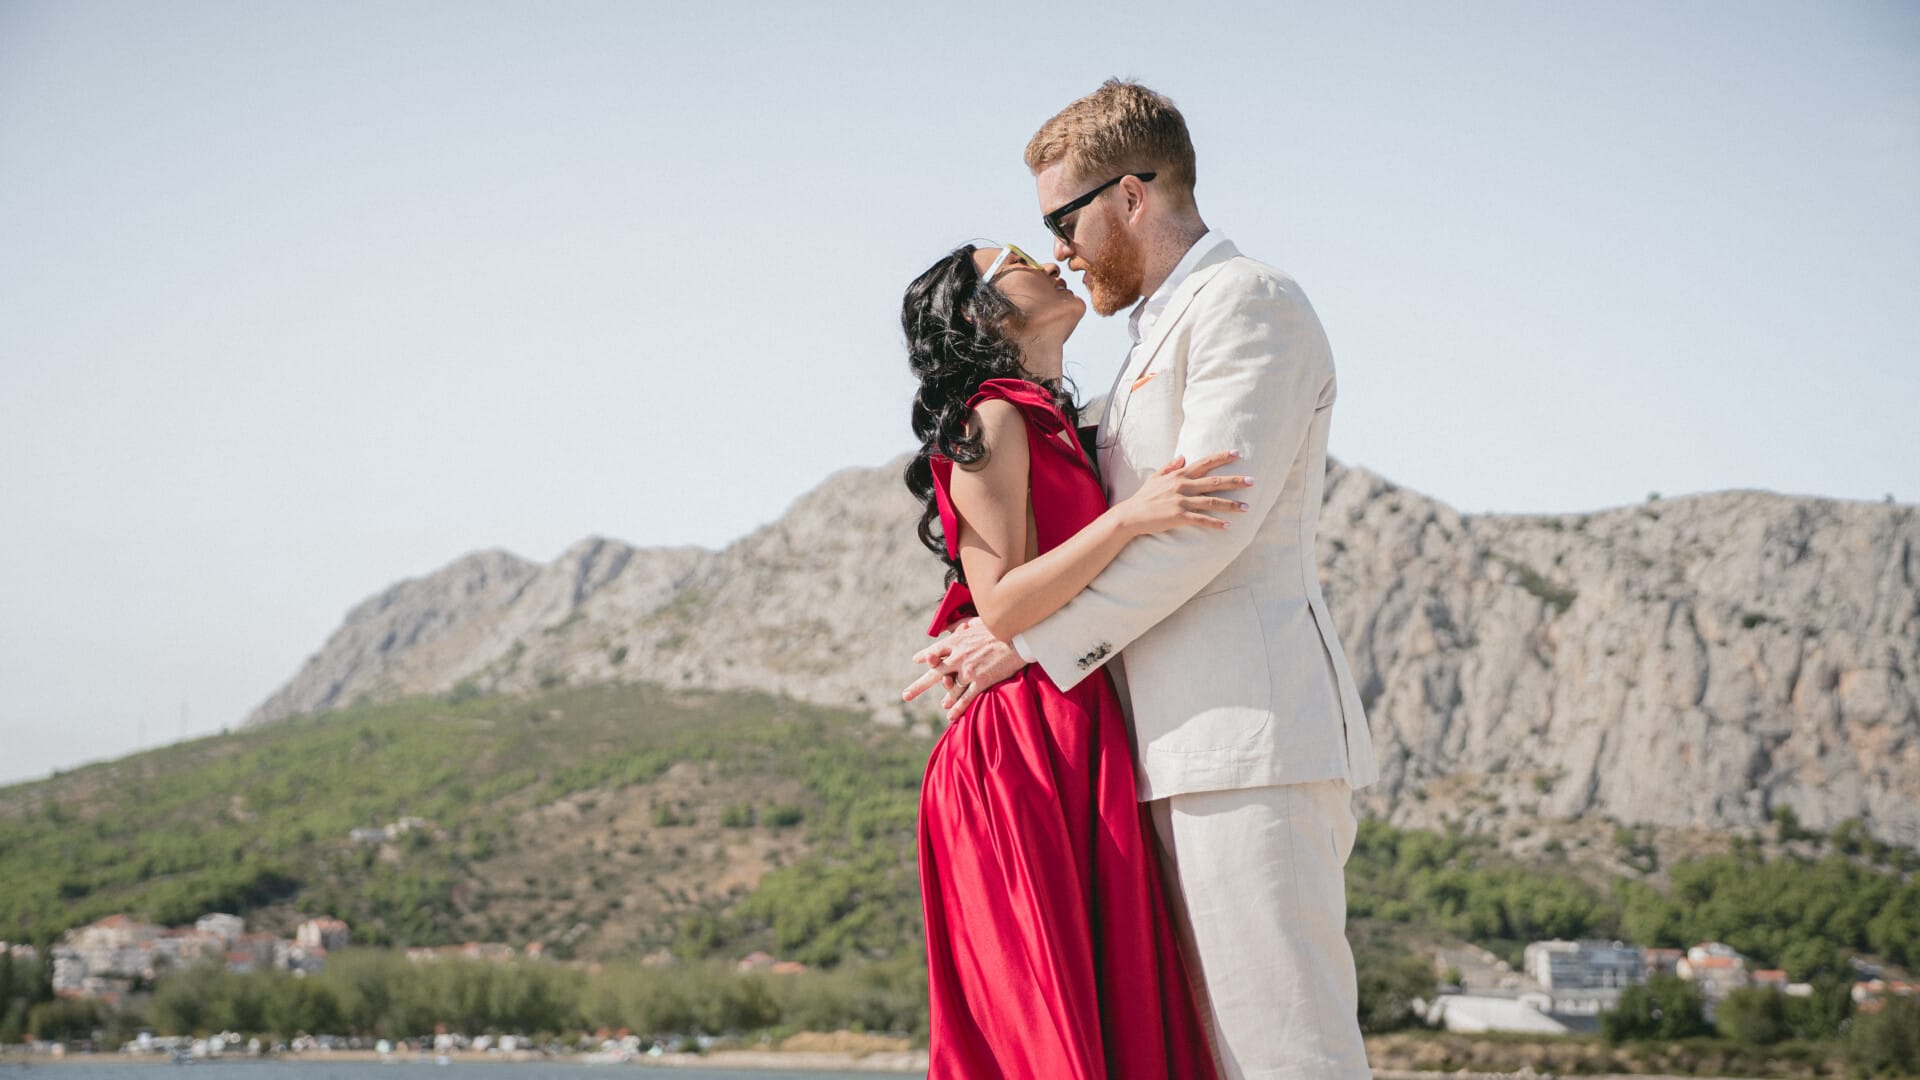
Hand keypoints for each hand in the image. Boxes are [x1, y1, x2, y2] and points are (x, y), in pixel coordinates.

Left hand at [902, 618, 1026, 721]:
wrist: (1017, 636)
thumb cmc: (999, 626)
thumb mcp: (977, 622)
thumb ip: (963, 627)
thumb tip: (957, 627)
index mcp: (956, 642)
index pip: (935, 651)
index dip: (925, 656)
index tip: (917, 660)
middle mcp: (958, 657)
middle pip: (934, 673)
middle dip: (918, 686)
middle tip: (905, 696)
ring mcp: (968, 670)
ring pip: (951, 688)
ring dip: (946, 698)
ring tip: (943, 705)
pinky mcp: (981, 680)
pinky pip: (966, 697)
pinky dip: (957, 708)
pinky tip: (950, 716)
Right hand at [1112, 450, 1252, 536]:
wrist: (1131, 515)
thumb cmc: (1143, 497)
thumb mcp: (1155, 478)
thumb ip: (1170, 467)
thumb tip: (1183, 456)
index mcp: (1179, 475)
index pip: (1204, 463)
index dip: (1222, 457)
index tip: (1237, 453)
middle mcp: (1182, 485)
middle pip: (1214, 481)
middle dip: (1236, 481)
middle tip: (1253, 481)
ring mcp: (1181, 501)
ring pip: (1212, 502)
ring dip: (1231, 505)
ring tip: (1247, 507)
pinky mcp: (1178, 516)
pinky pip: (1201, 520)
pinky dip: (1215, 523)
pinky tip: (1228, 526)